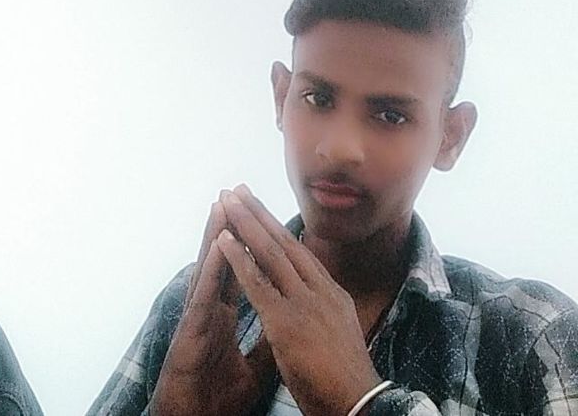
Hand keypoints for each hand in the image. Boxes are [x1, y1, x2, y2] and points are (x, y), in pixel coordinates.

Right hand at [149, 200, 275, 415]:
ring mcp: (199, 317)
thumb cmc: (216, 396)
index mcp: (225, 313)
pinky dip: (212, 268)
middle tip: (237, 191)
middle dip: (232, 224)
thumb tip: (293, 321)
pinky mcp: (191, 332)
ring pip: (209, 267)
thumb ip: (272, 339)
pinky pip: (204, 295)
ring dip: (215, 233)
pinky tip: (218, 245)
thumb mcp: (257, 365)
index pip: (241, 268)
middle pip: (224, 258)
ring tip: (222, 202)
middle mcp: (211, 308)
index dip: (249, 242)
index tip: (260, 215)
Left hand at [218, 186, 381, 415]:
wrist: (359, 403)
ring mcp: (303, 304)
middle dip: (258, 214)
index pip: (298, 251)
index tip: (259, 206)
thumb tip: (316, 291)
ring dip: (245, 224)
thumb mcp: (340, 329)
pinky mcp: (285, 323)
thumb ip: (323, 306)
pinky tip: (224, 240)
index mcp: (330, 292)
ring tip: (228, 201)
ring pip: (269, 254)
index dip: (276, 226)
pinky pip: (257, 284)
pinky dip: (238, 258)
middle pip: (283, 243)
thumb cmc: (346, 376)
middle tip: (239, 189)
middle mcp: (318, 290)